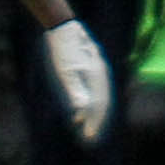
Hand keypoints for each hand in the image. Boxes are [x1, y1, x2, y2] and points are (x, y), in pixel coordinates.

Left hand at [45, 20, 113, 144]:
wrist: (64, 28)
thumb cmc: (63, 51)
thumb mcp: (66, 72)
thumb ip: (75, 90)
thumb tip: (81, 109)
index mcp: (96, 78)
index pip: (99, 105)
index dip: (94, 122)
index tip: (89, 136)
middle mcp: (101, 75)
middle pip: (102, 102)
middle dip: (95, 120)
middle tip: (89, 136)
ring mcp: (98, 71)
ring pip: (99, 96)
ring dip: (92, 112)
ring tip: (82, 124)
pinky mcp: (92, 68)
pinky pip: (95, 88)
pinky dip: (90, 101)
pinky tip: (78, 107)